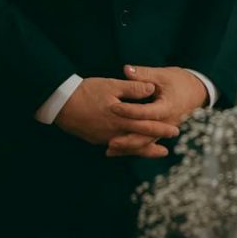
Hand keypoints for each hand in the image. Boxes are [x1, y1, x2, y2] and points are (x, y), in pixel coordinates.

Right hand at [56, 73, 172, 156]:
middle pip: (139, 141)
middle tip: (167, 151)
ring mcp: (105, 138)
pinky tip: (127, 149)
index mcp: (121, 117)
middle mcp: (115, 131)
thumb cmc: (87, 91)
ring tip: (152, 152)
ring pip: (127, 147)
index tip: (175, 131)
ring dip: (141, 150)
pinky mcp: (95, 139)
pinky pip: (115, 146)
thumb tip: (151, 89)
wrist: (61, 104)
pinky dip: (124, 149)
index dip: (161, 129)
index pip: (146, 125)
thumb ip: (133, 88)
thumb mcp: (111, 85)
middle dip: (154, 145)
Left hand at [102, 65, 208, 157]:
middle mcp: (166, 123)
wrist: (196, 92)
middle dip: (128, 138)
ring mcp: (163, 130)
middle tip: (110, 140)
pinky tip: (115, 151)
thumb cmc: (178, 81)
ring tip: (110, 150)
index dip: (129, 110)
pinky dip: (131, 148)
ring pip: (145, 143)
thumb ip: (143, 74)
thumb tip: (126, 69)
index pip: (146, 112)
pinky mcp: (159, 133)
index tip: (113, 107)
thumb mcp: (162, 74)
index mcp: (167, 107)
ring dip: (128, 147)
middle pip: (146, 134)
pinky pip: (145, 144)